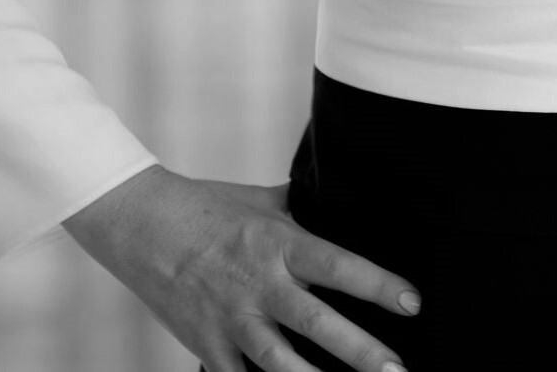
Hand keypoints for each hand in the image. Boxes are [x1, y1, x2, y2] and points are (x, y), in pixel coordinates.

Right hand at [62, 164, 419, 371]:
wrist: (143, 225)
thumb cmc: (210, 206)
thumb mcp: (264, 201)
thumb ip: (303, 211)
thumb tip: (341, 202)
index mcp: (280, 242)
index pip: (339, 265)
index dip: (378, 284)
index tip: (413, 302)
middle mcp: (260, 284)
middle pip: (318, 323)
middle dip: (361, 351)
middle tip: (399, 371)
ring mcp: (233, 320)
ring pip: (281, 363)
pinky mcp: (208, 346)